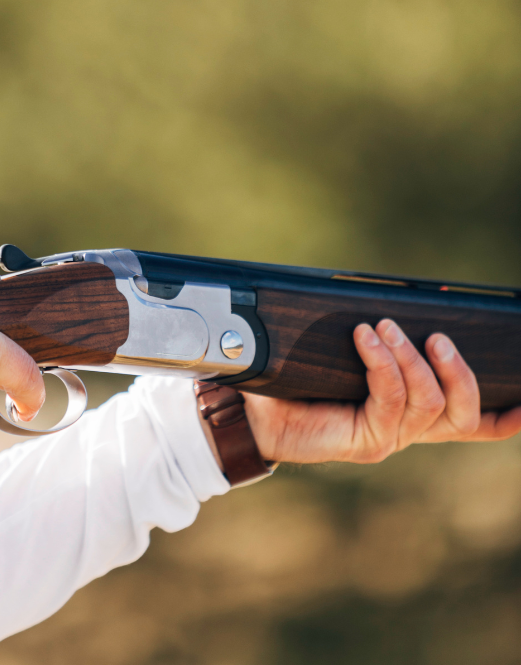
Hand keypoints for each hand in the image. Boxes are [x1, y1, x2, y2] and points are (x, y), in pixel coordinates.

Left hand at [242, 320, 520, 464]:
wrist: (253, 411)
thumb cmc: (295, 378)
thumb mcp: (338, 355)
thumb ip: (370, 342)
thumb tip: (384, 308)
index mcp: (408, 409)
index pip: (469, 420)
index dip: (505, 417)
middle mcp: (406, 426)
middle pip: (462, 412)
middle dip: (459, 371)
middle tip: (438, 336)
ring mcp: (389, 435)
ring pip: (429, 403)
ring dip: (413, 359)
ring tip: (386, 327)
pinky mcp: (367, 439)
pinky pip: (391, 400)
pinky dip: (383, 365)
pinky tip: (365, 338)